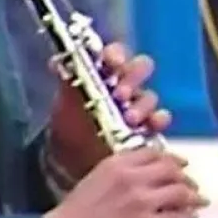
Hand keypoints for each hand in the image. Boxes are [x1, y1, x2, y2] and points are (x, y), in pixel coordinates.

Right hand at [43, 148, 206, 217]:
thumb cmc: (72, 214)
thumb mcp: (95, 179)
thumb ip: (120, 173)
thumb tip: (142, 176)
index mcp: (118, 163)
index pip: (154, 153)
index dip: (172, 158)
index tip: (180, 163)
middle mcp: (134, 177)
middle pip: (172, 169)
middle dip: (185, 177)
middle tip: (192, 185)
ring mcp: (142, 201)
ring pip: (180, 192)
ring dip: (192, 196)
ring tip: (198, 201)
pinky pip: (177, 217)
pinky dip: (187, 217)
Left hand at [48, 42, 170, 179]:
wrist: (73, 163)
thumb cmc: (70, 128)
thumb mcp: (64, 105)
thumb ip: (66, 83)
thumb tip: (56, 62)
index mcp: (105, 73)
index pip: (116, 54)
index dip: (117, 54)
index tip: (114, 63)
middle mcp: (125, 85)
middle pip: (141, 68)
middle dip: (134, 78)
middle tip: (121, 94)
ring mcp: (138, 106)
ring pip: (149, 95)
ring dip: (142, 104)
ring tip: (129, 119)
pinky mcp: (148, 127)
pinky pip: (160, 118)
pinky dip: (159, 119)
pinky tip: (152, 125)